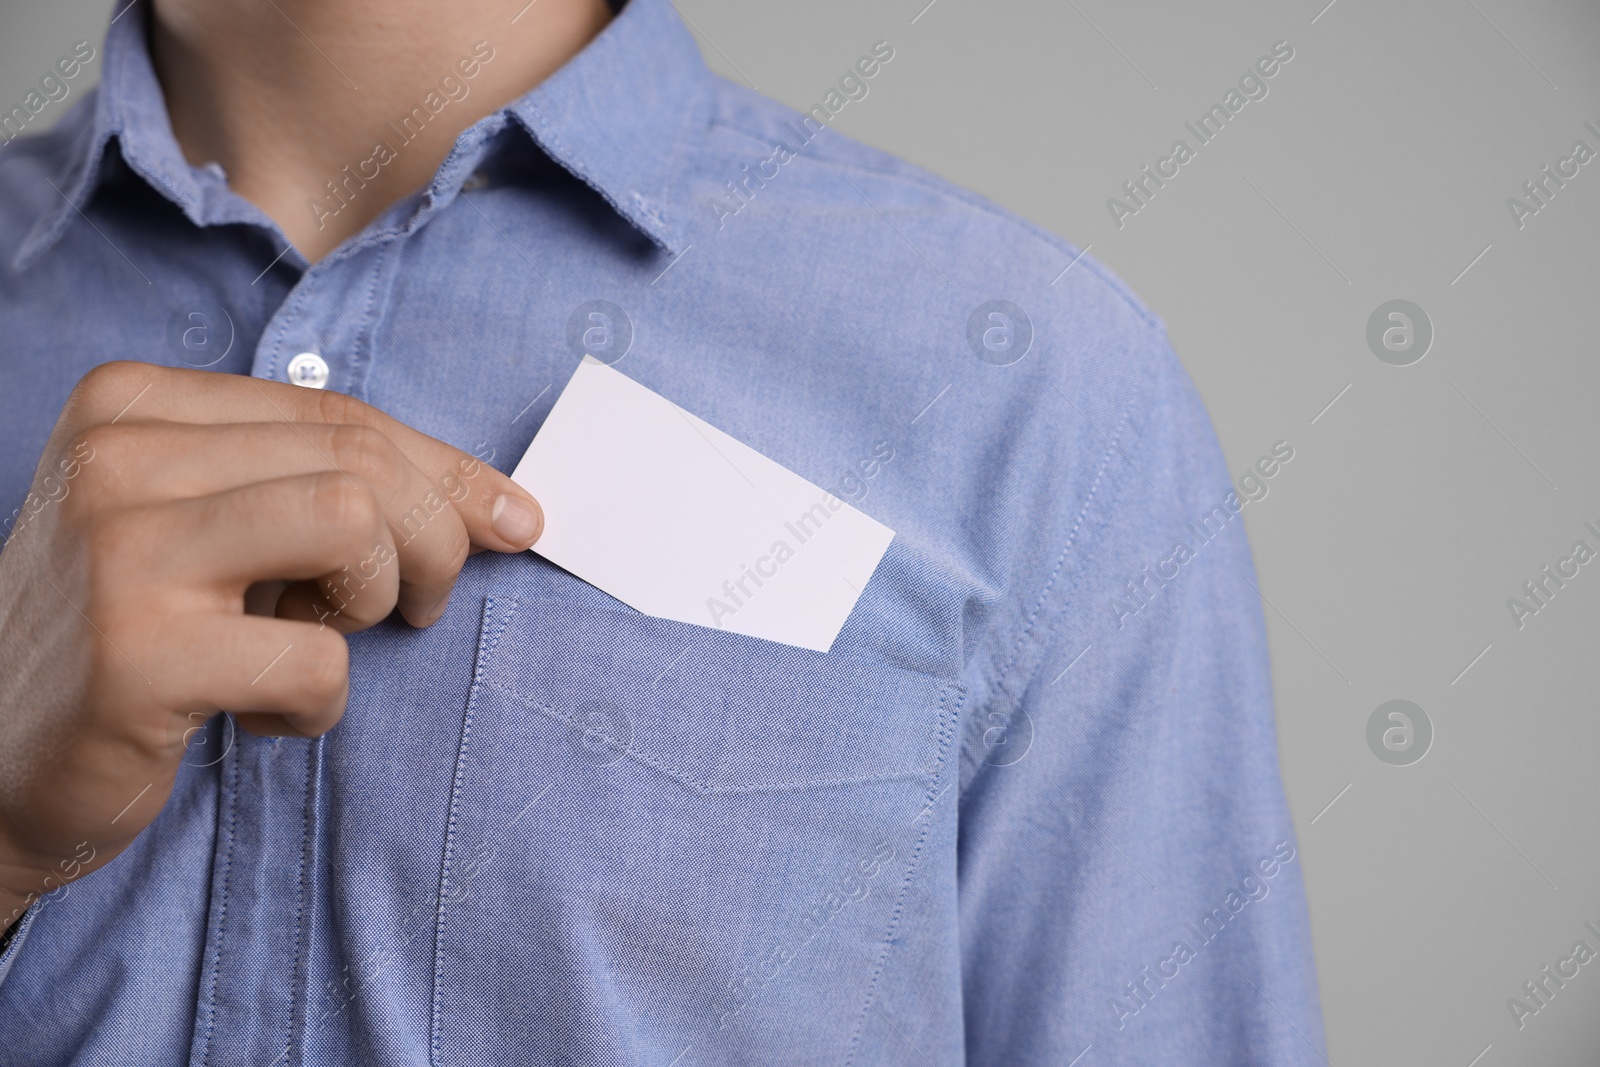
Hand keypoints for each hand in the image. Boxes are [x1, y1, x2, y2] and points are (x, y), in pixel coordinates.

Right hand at [0, 362, 541, 920]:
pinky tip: (267, 713)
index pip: (337, 415)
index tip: (513, 519)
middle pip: (359, 462)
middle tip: (420, 605)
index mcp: (131, 404)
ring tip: (321, 639)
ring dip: (375, 601)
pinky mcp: (138, 656)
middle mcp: (116, 457)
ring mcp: (119, 551)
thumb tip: (500, 505)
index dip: (447, 471)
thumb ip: (314, 486)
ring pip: (353, 526)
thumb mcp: (207, 528)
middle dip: (435, 538)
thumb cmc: (131, 634)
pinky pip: (316, 655)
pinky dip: (322, 699)